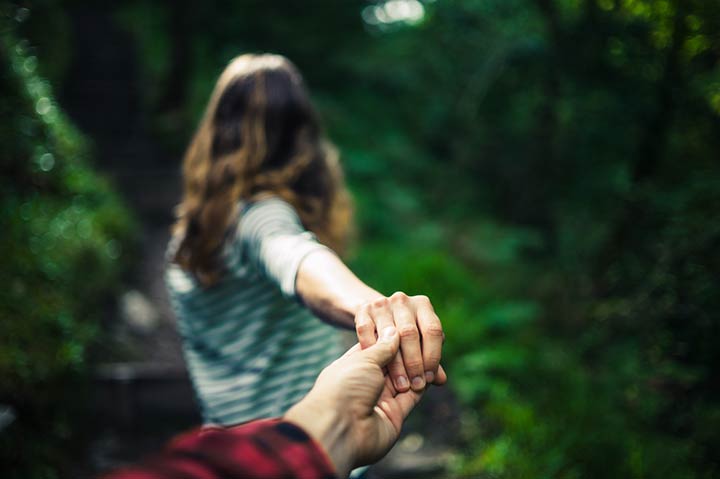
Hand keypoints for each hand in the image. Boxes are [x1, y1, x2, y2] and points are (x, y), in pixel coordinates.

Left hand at [285, 326, 443, 476]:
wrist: (341, 429)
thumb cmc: (344, 388)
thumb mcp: (363, 359)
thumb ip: (383, 347)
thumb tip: (394, 331)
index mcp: (353, 365)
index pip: (377, 347)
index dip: (393, 339)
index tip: (410, 327)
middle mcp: (366, 382)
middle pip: (392, 364)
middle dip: (409, 353)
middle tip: (427, 340)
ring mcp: (379, 399)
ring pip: (404, 379)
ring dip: (417, 369)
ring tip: (434, 354)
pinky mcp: (393, 415)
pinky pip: (411, 397)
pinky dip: (422, 386)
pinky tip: (433, 373)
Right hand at [355, 292, 445, 392]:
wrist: (375, 315)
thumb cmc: (404, 333)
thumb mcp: (419, 341)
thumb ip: (429, 358)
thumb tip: (440, 380)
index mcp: (423, 304)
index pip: (433, 330)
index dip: (433, 356)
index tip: (429, 378)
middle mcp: (403, 300)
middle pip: (410, 333)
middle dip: (414, 363)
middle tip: (415, 385)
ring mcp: (382, 304)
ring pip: (389, 334)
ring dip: (396, 364)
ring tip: (400, 385)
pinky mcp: (363, 309)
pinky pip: (366, 332)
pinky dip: (372, 351)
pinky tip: (377, 369)